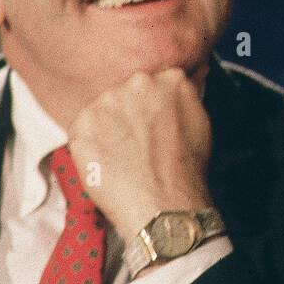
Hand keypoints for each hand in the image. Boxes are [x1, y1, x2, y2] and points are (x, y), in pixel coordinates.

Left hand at [67, 68, 214, 240]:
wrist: (163, 206)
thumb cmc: (185, 171)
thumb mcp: (200, 122)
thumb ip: (186, 95)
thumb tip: (187, 77)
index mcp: (168, 78)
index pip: (152, 82)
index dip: (150, 105)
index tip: (151, 123)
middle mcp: (136, 83)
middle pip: (125, 91)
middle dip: (127, 113)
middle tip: (136, 141)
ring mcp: (107, 102)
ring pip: (102, 109)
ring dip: (108, 127)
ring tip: (122, 156)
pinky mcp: (83, 123)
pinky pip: (82, 129)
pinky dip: (90, 145)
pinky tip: (107, 162)